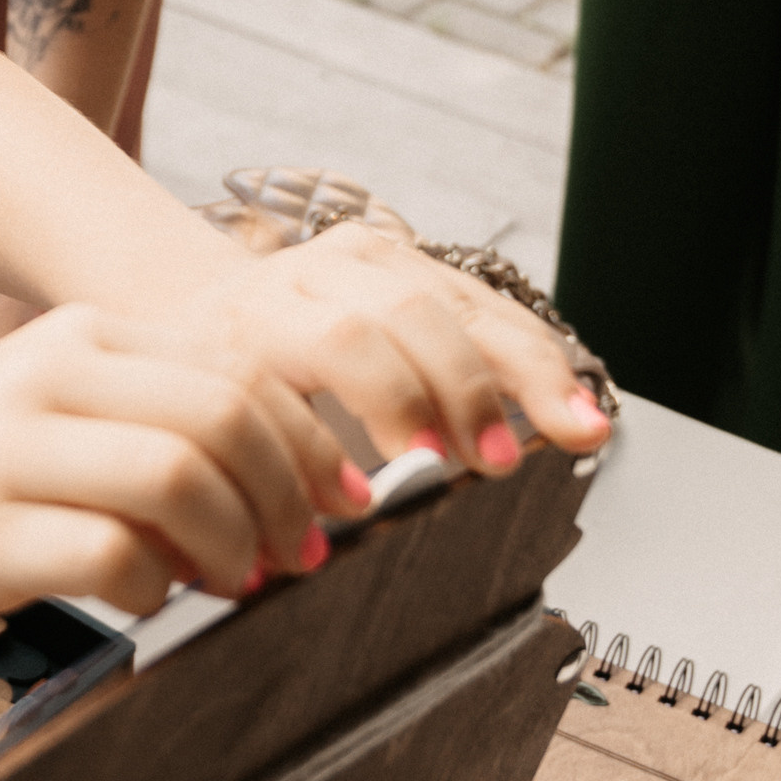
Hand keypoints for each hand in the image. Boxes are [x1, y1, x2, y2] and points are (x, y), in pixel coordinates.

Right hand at [0, 305, 362, 618]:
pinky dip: (157, 585)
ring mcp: (7, 455)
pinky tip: (148, 596)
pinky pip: (110, 556)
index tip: (342, 501)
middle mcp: (46, 379)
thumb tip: (289, 487)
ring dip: (234, 540)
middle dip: (288, 494)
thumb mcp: (53, 405)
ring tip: (235, 579)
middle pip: (223, 415)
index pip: (236, 369)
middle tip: (301, 554)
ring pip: (177, 475)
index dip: (309, 441)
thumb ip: (150, 422)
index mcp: (79, 338)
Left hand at [192, 221, 612, 469]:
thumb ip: (278, 469)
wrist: (204, 319)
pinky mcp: (412, 258)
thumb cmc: (219, 395)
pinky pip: (488, 302)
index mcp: (257, 316)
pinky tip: (574, 398)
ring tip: (576, 429)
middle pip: (412, 312)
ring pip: (461, 300)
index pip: (339, 341)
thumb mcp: (222, 433)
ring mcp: (367, 258)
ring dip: (529, 371)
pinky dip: (539, 354)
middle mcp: (313, 273)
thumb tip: (340, 521)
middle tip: (500, 460)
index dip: (394, 399)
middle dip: (469, 391)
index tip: (429, 464)